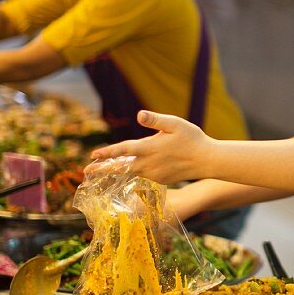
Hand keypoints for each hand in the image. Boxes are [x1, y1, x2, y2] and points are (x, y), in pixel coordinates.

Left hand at [89, 110, 210, 184]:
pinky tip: (131, 170)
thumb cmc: (192, 138)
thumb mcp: (175, 123)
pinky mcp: (159, 179)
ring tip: (103, 170)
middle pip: (121, 167)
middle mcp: (149, 164)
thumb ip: (156, 120)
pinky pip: (142, 175)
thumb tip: (140, 115)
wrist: (207, 160)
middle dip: (103, 169)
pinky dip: (133, 173)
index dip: (107, 153)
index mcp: (150, 148)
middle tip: (85, 172)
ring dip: (116, 171)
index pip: (123, 151)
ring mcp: (154, 174)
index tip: (93, 155)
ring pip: (130, 172)